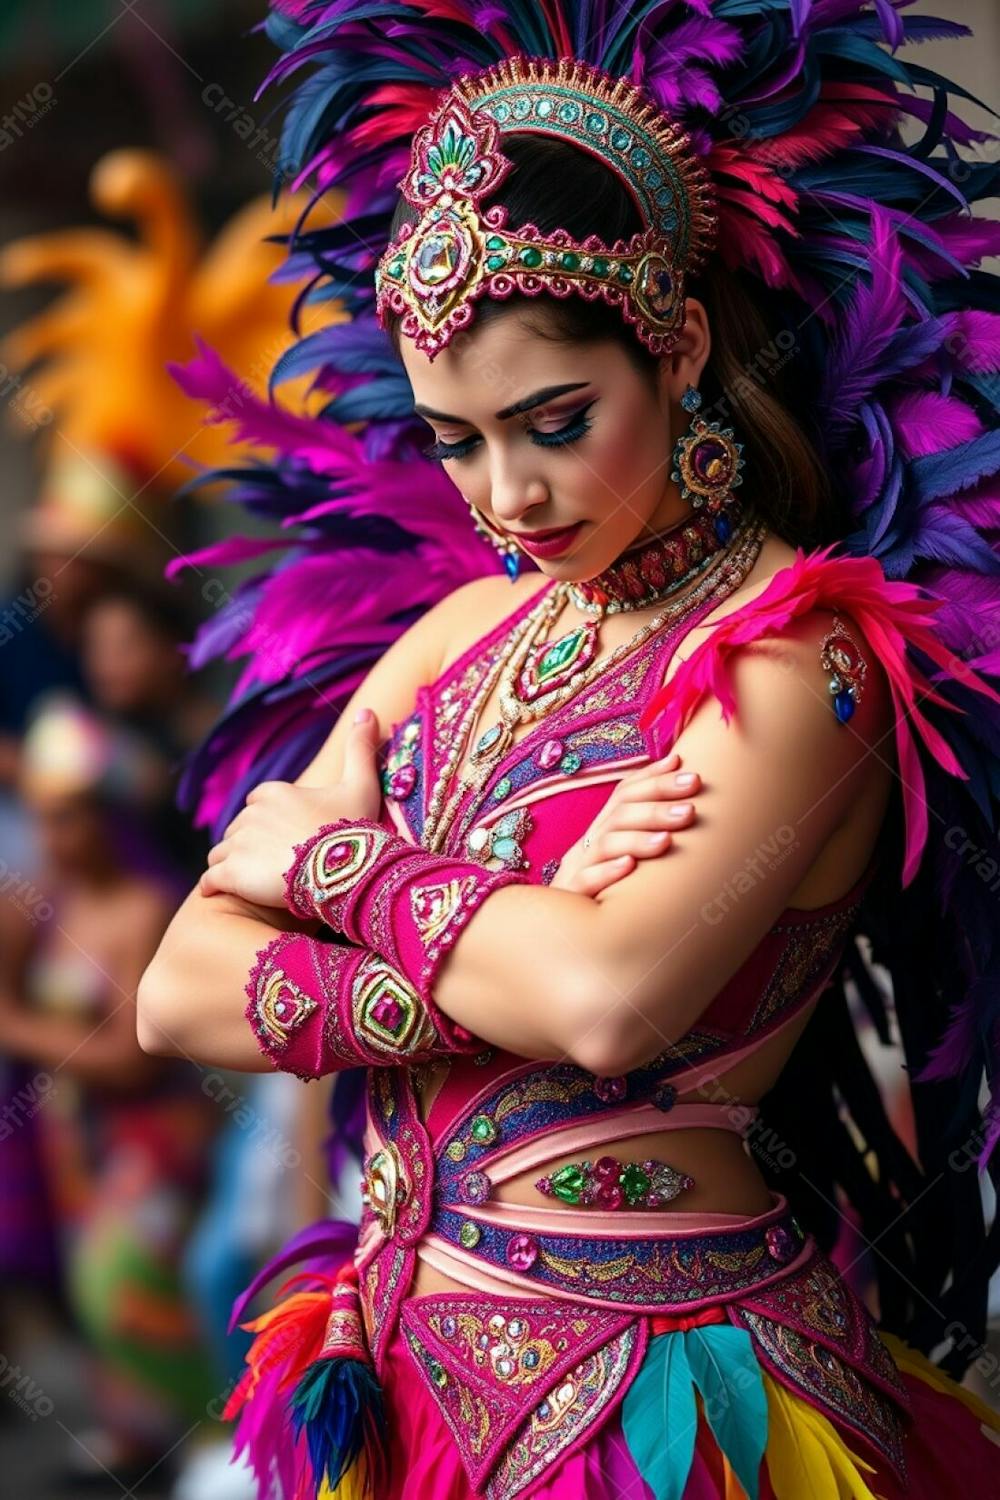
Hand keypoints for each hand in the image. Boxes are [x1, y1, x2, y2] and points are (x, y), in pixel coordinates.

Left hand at [199, 709, 383, 904]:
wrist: (346, 870)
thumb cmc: (354, 828)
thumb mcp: (362, 785)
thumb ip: (360, 748)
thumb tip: (368, 711)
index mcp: (274, 792)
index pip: (257, 802)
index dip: (268, 820)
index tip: (284, 836)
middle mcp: (251, 813)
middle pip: (239, 829)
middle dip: (249, 844)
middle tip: (272, 864)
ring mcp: (238, 843)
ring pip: (222, 852)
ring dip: (231, 864)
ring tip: (251, 881)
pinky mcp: (231, 873)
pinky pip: (210, 879)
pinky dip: (214, 886)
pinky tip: (224, 892)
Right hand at [550, 751, 700, 897]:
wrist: (557, 930)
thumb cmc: (606, 892)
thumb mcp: (626, 858)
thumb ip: (650, 833)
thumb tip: (688, 801)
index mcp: (604, 829)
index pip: (626, 793)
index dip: (656, 780)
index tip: (693, 775)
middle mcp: (590, 843)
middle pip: (620, 813)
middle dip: (657, 806)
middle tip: (691, 809)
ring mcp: (578, 868)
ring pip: (605, 844)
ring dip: (638, 838)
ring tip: (667, 839)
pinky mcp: (571, 897)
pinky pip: (585, 881)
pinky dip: (607, 872)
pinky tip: (629, 867)